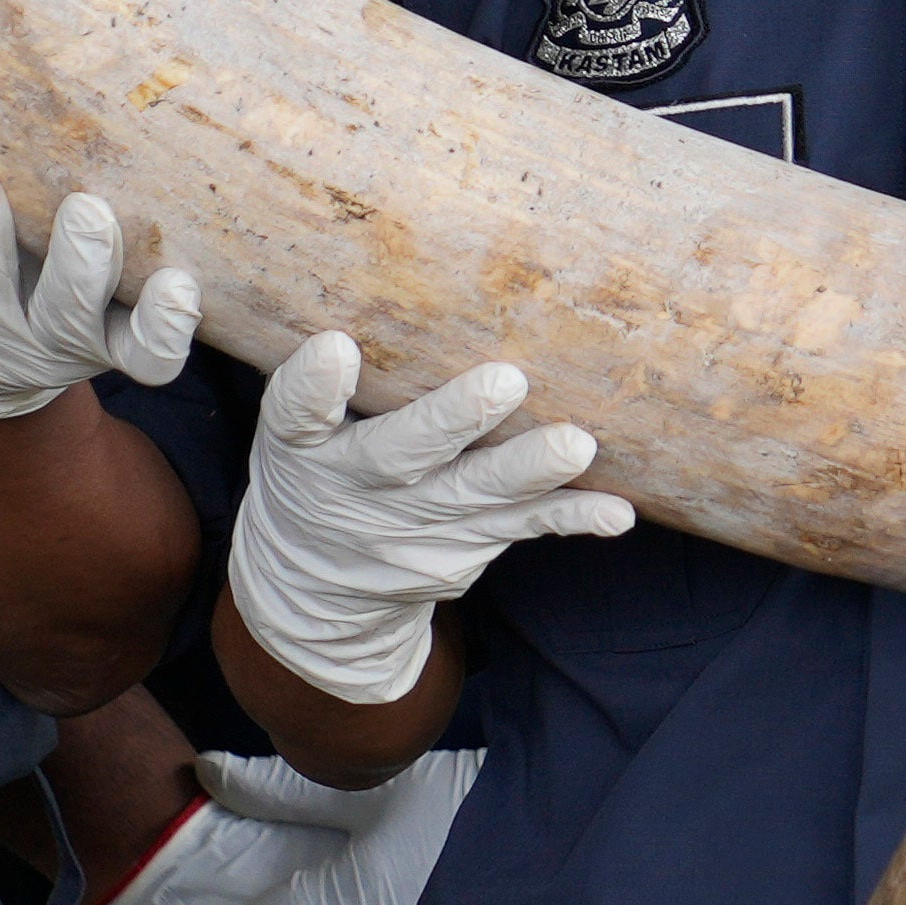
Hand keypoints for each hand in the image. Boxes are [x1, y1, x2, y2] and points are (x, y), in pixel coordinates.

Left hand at [0, 158, 200, 434]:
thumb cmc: (46, 300)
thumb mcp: (94, 289)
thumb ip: (116, 237)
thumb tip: (133, 128)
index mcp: (103, 343)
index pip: (149, 352)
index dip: (166, 326)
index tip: (179, 284)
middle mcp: (43, 353)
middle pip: (66, 320)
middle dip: (77, 268)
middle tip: (87, 211)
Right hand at [228, 334, 630, 709]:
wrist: (316, 589)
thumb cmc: (314, 473)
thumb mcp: (290, 433)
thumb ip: (317, 385)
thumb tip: (359, 315)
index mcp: (306, 451)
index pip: (299, 416)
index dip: (314, 385)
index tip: (336, 348)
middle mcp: (363, 493)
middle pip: (404, 455)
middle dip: (454, 419)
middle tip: (505, 380)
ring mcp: (420, 528)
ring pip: (477, 494)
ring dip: (529, 470)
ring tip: (575, 445)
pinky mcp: (467, 549)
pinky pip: (523, 528)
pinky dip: (570, 518)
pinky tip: (615, 513)